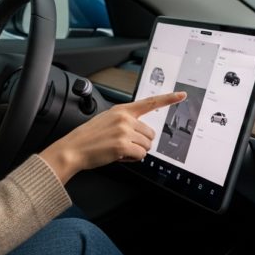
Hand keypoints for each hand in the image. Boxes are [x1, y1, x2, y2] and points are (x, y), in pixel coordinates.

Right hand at [39, 91, 186, 183]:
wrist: (73, 149)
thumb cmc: (87, 137)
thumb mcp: (105, 120)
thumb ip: (124, 121)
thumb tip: (140, 131)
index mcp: (121, 110)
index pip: (149, 102)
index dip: (168, 98)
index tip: (181, 95)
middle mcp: (124, 119)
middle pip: (150, 133)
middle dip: (140, 142)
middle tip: (124, 145)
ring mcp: (124, 132)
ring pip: (146, 146)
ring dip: (135, 151)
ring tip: (118, 150)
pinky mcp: (123, 146)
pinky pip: (140, 155)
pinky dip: (132, 159)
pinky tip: (119, 156)